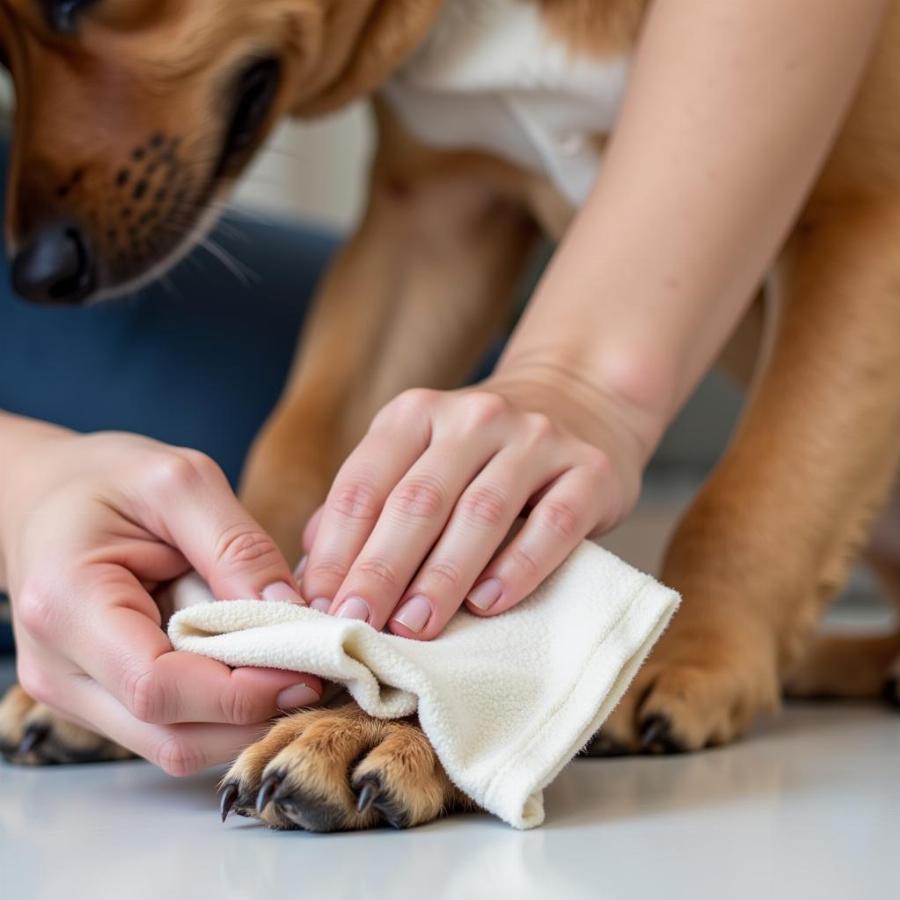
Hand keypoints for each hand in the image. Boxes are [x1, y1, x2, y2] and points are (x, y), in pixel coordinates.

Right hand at [0, 421, 321, 775]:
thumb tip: (294, 612)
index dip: (242, 692)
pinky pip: (173, 727)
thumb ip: (237, 546)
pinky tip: (260, 671)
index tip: (310, 667)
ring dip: (246, 719)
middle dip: (255, 713)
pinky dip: (226, 710)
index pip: (158, 686)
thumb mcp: (180, 481)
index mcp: (67, 604)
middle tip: (320, 673)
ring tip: (297, 669)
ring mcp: (75, 694)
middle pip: (171, 734)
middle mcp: (58, 669)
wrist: (50, 496)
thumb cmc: (110, 480)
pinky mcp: (100, 701)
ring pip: (176, 744)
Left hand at [298, 376, 644, 638]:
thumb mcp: (418, 459)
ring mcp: (536, 438)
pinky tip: (489, 604)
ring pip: (482, 512)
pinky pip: (553, 523)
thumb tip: (314, 573)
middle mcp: (475, 417)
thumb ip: (370, 506)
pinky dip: (519, 567)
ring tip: (414, 627)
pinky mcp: (590, 469)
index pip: (364, 484)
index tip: (319, 608)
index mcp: (417, 413)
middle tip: (357, 624)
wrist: (578, 401)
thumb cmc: (480, 454)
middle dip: (381, 569)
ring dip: (443, 576)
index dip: (336, 549)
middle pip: (418, 499)